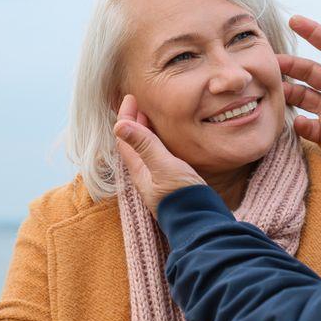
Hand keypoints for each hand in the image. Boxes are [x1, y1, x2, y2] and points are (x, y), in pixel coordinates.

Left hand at [113, 95, 205, 218]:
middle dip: (133, 122)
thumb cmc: (182, 196)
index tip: (130, 97)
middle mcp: (145, 175)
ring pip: (144, 150)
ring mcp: (157, 180)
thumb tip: (119, 125)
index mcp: (139, 170)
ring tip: (148, 116)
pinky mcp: (171, 183)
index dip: (126, 117)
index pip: (125, 138)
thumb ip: (145, 146)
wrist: (201, 222)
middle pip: (133, 143)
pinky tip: (165, 140)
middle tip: (138, 102)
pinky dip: (156, 142)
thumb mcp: (164, 167)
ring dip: (144, 131)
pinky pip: (157, 157)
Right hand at [279, 15, 320, 159]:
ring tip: (275, 88)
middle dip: (290, 65)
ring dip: (288, 91)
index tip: (294, 21)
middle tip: (272, 61)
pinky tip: (298, 121)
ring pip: (302, 96)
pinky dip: (300, 124)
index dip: (313, 33)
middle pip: (308, 71)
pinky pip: (308, 126)